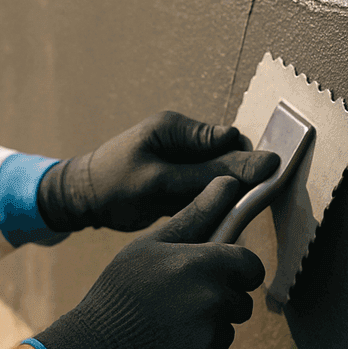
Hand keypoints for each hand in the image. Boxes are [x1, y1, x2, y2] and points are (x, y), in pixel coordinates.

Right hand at [33, 177, 265, 348]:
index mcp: (205, 263)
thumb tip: (229, 182)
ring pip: (226, 331)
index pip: (251, 267)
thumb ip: (197, 215)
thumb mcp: (152, 244)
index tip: (217, 274)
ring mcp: (210, 337)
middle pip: (241, 302)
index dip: (237, 270)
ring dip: (206, 329)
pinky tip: (165, 347)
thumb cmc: (122, 288)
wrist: (95, 347)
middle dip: (219, 301)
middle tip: (178, 300)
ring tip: (166, 325)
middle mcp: (214, 299)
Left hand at [36, 110, 279, 231]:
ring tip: (228, 218)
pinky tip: (213, 221)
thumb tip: (263, 163)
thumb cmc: (114, 186)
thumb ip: (210, 173)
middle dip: (237, 183)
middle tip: (245, 210)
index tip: (266, 186)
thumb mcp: (162, 182)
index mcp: (176, 128)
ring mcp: (180, 161)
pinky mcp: (178, 181)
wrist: (80, 201)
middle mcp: (182, 140)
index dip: (248, 163)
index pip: (228, 141)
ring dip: (223, 197)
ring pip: (217, 178)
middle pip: (227, 160)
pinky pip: (204, 190)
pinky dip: (209, 205)